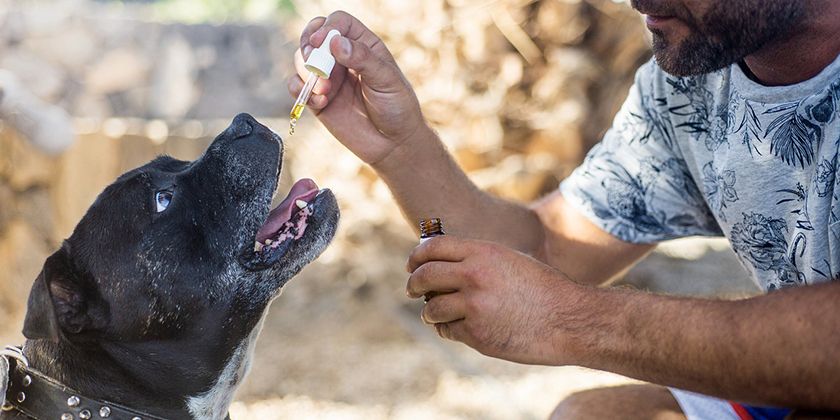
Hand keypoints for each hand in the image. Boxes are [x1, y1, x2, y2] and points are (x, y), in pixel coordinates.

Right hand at [288, 11, 428, 164]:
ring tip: (324, 90)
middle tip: (313, 62)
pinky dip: (300, 91)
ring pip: (302, 60)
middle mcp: (343, 58)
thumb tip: (335, 42)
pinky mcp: (318, 99)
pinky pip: (297, 86)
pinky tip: (319, 102)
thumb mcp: (386, 80)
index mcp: (363, 46)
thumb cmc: (397, 108)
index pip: (339, 23)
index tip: (321, 43)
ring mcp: (328, 78)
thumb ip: (363, 59)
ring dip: (306, 72)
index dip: (327, 27)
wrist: (392, 144)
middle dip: (309, 47)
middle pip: (314, 37)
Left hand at [406, 236, 587, 364]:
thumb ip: (479, 260)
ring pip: (431, 308)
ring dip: (430, 312)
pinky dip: (449, 329)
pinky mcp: (476, 333)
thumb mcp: (511, 261)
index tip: (412, 265)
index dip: (417, 257)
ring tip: (436, 313)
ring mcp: (473, 305)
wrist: (571, 320)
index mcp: (483, 252)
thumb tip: (444, 264)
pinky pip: (448, 330)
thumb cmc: (544, 290)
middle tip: (412, 290)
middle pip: (424, 276)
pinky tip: (459, 328)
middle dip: (413, 284)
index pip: (433, 248)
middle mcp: (474, 275)